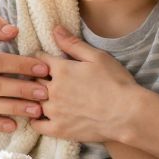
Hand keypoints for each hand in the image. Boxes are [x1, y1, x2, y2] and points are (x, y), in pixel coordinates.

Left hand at [30, 26, 144, 143]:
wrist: (127, 114)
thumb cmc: (116, 83)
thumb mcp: (97, 57)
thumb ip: (73, 44)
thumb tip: (55, 29)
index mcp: (62, 70)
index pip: (39, 59)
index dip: (39, 57)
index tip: (40, 58)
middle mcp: (53, 90)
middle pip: (32, 80)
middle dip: (32, 77)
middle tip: (34, 76)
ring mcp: (54, 111)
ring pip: (32, 101)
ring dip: (32, 97)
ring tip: (34, 95)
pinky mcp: (59, 129)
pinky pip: (36, 125)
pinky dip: (34, 119)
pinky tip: (37, 116)